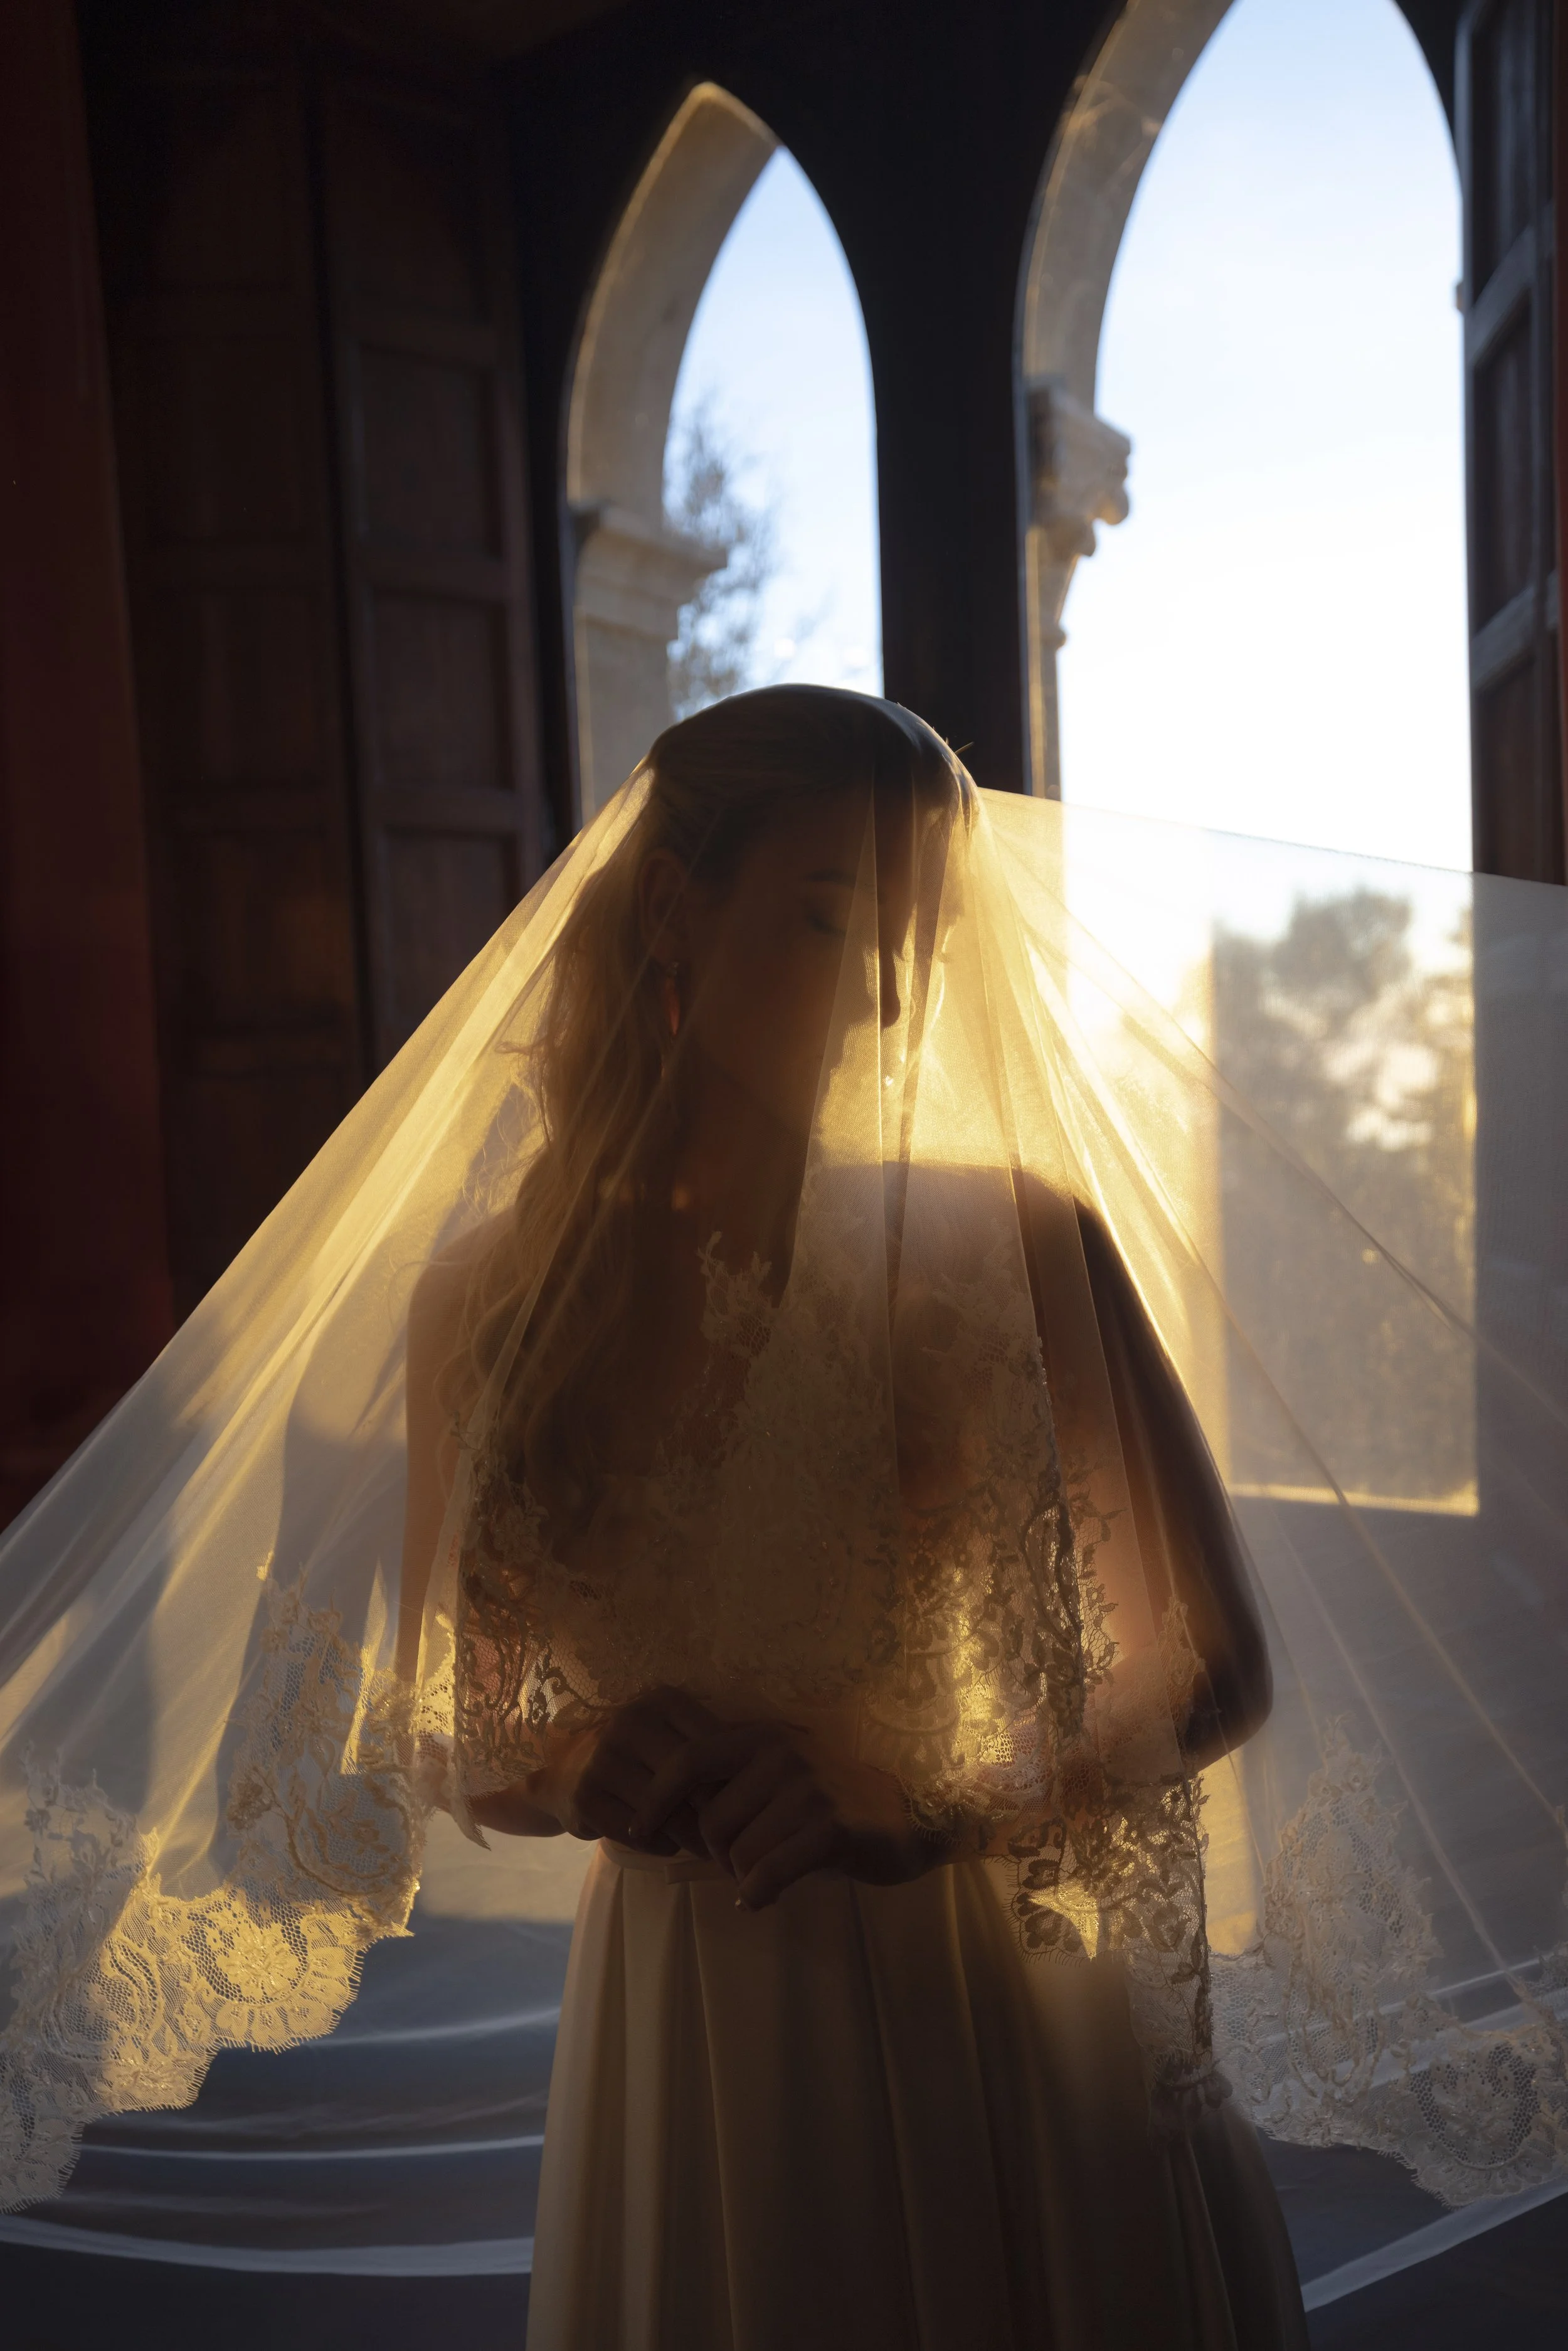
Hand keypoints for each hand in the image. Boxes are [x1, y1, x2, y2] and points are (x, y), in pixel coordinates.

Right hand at [496, 1688, 723, 1854]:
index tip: (745, 1807)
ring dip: (689, 1837)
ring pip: (665, 1811)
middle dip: (712, 1815)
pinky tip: (667, 1844)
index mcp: (662, 1700)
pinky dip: (659, 1845)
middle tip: (730, 1839)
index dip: (733, 1781)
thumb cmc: (645, 1755)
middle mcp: (629, 1721)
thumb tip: (769, 1774)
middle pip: (689, 1780)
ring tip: (704, 1847)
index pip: (712, 1744)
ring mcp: (603, 1758)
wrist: (571, 1771)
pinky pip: (637, 1834)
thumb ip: (716, 1748)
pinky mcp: (585, 1796)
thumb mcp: (678, 1736)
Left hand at [631, 1721, 953, 1907]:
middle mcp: (782, 1753)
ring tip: (767, 1873)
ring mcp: (808, 1788)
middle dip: (718, 1855)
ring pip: (738, 1853)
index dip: (657, 1798)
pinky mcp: (830, 1827)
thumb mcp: (781, 1772)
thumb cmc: (832, 1799)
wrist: (909, 1816)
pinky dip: (759, 1894)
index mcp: (762, 1735)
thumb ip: (735, 1781)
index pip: (689, 1760)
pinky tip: (764, 1897)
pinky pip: (768, 1874)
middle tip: (743, 1864)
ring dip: (744, 1876)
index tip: (639, 1830)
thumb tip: (671, 1814)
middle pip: (711, 1823)